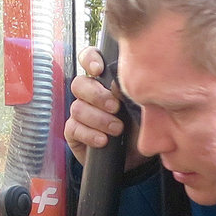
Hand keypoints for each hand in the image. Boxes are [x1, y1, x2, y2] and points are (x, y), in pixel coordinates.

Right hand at [64, 47, 148, 170]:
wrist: (139, 156)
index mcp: (104, 80)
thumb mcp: (141, 107)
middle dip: (97, 96)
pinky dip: (89, 135)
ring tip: (117, 129)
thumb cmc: (140, 125)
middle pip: (79, 84)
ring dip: (98, 119)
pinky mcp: (74, 132)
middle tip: (116, 108)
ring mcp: (80, 113)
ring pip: (77, 108)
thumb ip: (129, 93)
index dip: (89, 59)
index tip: (98, 69)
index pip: (89, 59)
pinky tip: (103, 141)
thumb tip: (118, 84)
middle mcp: (89, 94)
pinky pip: (73, 129)